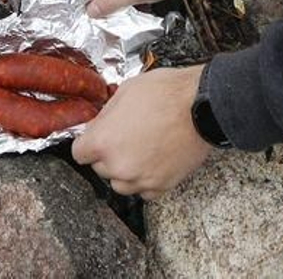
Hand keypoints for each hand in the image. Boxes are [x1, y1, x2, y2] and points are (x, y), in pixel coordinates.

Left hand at [72, 64, 209, 197]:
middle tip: (125, 137)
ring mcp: (141, 179)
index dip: (88, 143)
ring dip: (125, 171)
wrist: (203, 105)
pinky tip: (154, 161)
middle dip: (108, 154)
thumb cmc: (166, 93)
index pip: (79, 153)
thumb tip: (100, 125)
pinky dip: (146, 180)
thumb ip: (107, 115)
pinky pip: (145, 191)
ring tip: (140, 151)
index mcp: (103, 141)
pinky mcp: (162, 185)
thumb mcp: (126, 91)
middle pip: (100, 169)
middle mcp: (118, 166)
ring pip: (120, 184)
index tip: (95, 139)